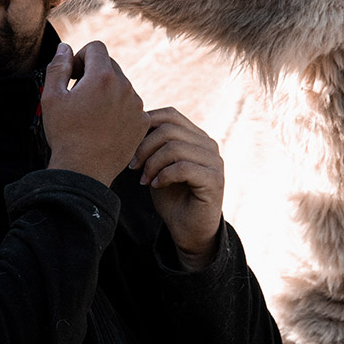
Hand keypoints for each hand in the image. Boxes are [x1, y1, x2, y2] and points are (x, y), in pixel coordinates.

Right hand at [42, 41, 149, 186]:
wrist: (84, 170)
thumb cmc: (65, 134)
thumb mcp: (51, 97)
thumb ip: (58, 66)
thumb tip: (65, 49)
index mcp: (103, 76)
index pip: (96, 48)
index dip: (81, 57)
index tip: (74, 75)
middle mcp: (125, 87)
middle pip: (110, 65)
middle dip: (94, 74)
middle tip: (79, 96)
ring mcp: (137, 105)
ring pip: (121, 86)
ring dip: (107, 92)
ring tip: (91, 115)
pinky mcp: (142, 122)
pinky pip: (130, 106)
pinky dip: (118, 110)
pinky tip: (104, 126)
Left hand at [130, 107, 223, 269]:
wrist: (188, 229)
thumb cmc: (172, 196)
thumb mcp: (157, 165)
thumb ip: (152, 144)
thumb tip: (132, 122)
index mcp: (196, 136)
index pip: (170, 114)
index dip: (146, 125)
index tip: (129, 147)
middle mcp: (208, 144)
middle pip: (169, 129)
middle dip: (144, 147)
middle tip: (133, 167)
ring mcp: (214, 161)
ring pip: (174, 147)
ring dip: (152, 164)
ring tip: (144, 180)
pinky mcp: (215, 180)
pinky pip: (182, 168)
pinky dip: (163, 176)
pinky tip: (156, 186)